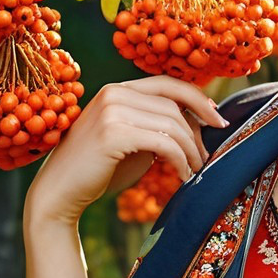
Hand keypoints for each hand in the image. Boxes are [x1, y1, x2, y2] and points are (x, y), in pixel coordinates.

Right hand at [24, 75, 229, 225]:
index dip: (198, 100)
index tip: (218, 120)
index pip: (168, 84)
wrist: (59, 193)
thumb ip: (157, 127)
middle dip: (197, 134)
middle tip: (205, 158)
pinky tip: (182, 176)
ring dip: (191, 151)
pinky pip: (163, 143)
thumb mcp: (132, 141)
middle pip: (174, 106)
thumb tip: (199, 125)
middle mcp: (114, 93)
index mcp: (118, 90)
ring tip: (194, 170)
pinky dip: (180, 160)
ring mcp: (112, 111)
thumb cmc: (99, 170)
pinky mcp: (113, 133)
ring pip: (172, 125)